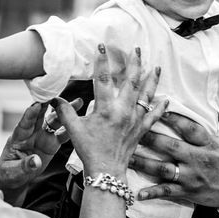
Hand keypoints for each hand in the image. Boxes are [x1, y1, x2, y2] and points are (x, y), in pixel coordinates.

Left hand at [0, 99, 82, 204]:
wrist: (16, 178)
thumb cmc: (9, 173)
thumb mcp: (13, 172)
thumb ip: (25, 166)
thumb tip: (36, 161)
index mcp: (19, 136)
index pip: (25, 123)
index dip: (31, 113)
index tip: (37, 104)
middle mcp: (33, 132)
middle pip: (42, 115)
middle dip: (50, 103)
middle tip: (59, 93)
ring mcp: (44, 136)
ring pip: (55, 121)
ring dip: (65, 111)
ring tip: (78, 102)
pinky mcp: (53, 143)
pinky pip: (63, 134)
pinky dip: (72, 127)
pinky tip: (81, 119)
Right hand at [53, 44, 167, 177]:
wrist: (106, 170)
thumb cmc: (89, 150)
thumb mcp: (73, 129)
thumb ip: (64, 111)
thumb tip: (53, 98)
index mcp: (105, 109)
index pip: (103, 79)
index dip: (102, 61)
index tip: (102, 46)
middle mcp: (123, 111)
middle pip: (131, 81)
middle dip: (135, 63)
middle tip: (137, 48)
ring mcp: (134, 120)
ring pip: (146, 94)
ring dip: (152, 79)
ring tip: (156, 66)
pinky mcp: (142, 129)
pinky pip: (154, 116)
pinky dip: (161, 107)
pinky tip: (165, 99)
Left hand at [129, 111, 218, 207]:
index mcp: (207, 143)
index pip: (190, 128)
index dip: (174, 118)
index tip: (159, 109)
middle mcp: (197, 158)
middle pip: (171, 146)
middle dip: (151, 138)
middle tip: (133, 130)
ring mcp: (191, 176)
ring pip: (164, 169)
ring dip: (144, 163)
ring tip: (127, 157)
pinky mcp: (187, 191)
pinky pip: (168, 192)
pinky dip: (153, 193)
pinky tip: (138, 193)